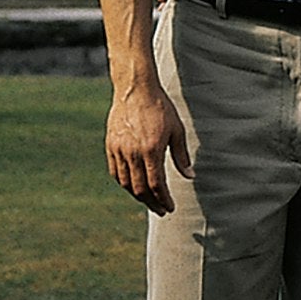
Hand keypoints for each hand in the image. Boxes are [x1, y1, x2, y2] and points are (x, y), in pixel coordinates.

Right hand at [105, 82, 191, 215]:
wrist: (135, 89)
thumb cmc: (160, 108)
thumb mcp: (177, 131)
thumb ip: (181, 156)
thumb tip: (190, 176)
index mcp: (151, 150)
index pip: (156, 184)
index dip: (163, 199)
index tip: (170, 207)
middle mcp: (133, 152)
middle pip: (140, 188)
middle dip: (152, 203)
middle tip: (161, 210)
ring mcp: (119, 149)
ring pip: (125, 182)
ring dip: (138, 196)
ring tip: (149, 201)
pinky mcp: (111, 145)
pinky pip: (115, 171)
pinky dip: (124, 183)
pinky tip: (133, 187)